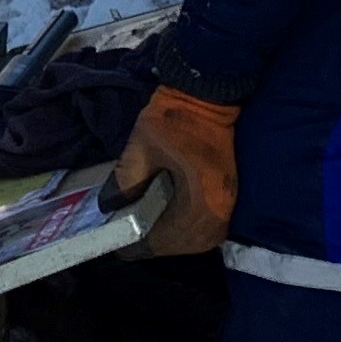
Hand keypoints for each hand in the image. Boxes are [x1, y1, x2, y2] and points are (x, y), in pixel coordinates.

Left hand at [115, 87, 240, 255]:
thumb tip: (111, 207)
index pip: (167, 239)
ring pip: (202, 238)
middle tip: (134, 240)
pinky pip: (210, 225)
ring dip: (177, 239)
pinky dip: (191, 229)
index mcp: (199, 202)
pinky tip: (172, 221)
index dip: (140, 245)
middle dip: (160, 244)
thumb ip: (124, 181)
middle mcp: (219, 211)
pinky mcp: (230, 194)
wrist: (208, 95)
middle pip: (187, 245)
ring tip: (151, 232)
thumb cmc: (173, 119)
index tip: (120, 246)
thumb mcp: (139, 148)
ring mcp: (229, 204)